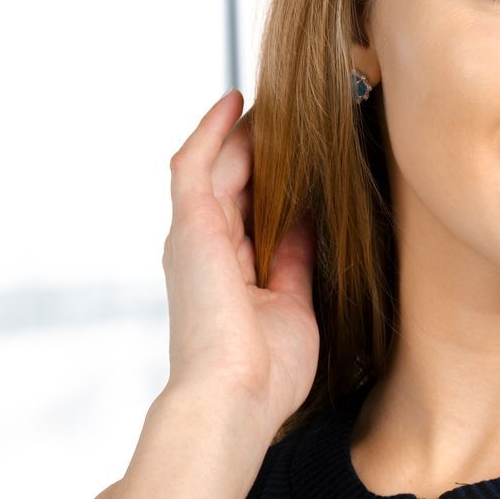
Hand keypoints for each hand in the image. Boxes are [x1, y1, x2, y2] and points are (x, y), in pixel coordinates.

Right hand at [160, 89, 319, 436]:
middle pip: (234, 181)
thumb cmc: (266, 374)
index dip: (276, 178)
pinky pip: (195, 163)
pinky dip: (213, 130)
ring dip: (243, 131)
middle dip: (263, 146)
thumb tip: (309, 221)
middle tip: (296, 112)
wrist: (233, 400)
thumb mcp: (294, 306)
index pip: (252, 210)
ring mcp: (193, 236)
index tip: (306, 151)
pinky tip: (236, 101)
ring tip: (272, 99)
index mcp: (228, 273)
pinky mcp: (189, 226)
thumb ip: (296, 261)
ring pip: (216, 165)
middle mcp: (204, 250)